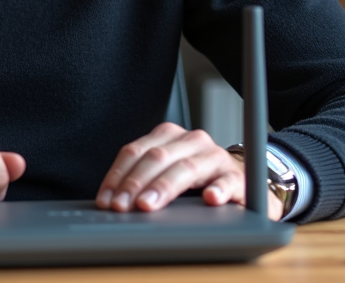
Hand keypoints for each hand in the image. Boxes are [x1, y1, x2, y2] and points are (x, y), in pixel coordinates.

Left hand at [95, 123, 282, 220]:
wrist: (239, 184)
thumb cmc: (196, 182)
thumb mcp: (166, 175)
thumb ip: (142, 181)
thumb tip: (111, 203)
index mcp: (168, 137)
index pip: (135, 151)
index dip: (117, 175)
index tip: (105, 200)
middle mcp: (191, 141)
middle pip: (157, 158)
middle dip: (135, 184)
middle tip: (122, 206)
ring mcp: (215, 157)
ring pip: (186, 168)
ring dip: (164, 187)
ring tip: (148, 204)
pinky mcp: (238, 178)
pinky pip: (228, 182)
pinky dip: (218, 190)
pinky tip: (210, 199)